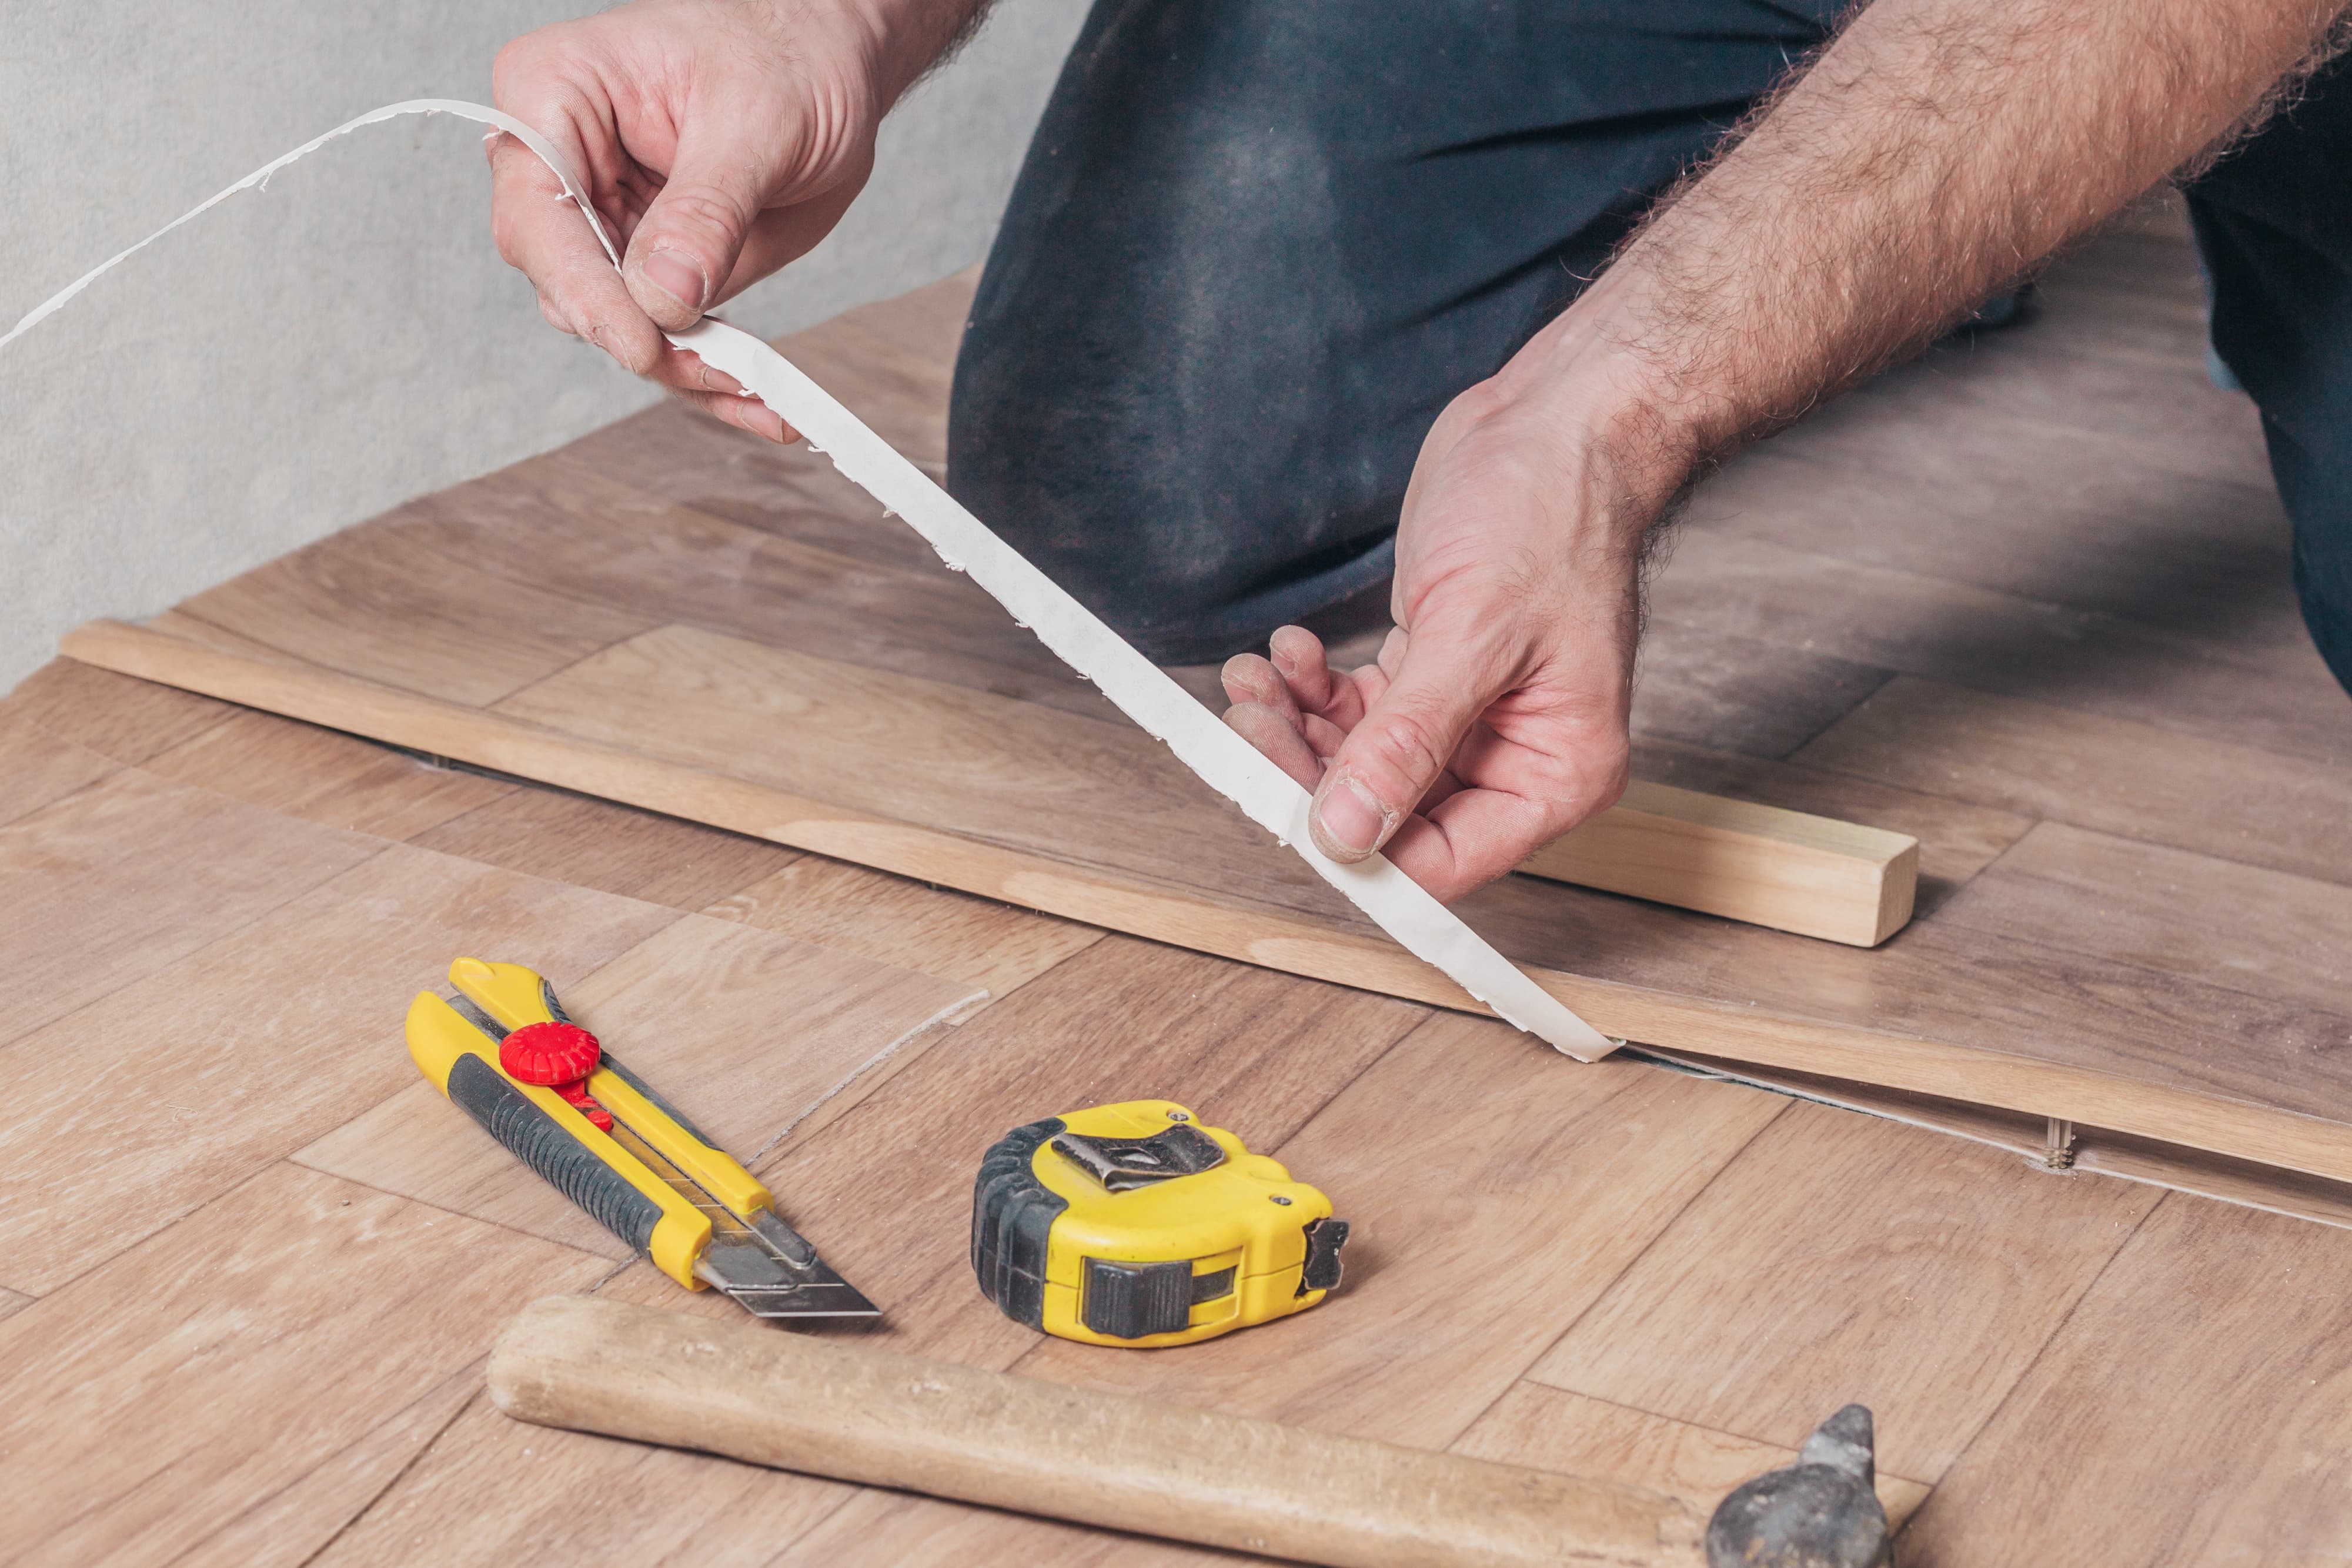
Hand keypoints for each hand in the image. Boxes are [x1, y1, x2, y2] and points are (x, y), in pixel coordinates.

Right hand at [487, 0, 923, 440]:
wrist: (828, 57)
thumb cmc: (786, 54)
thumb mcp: (758, 122)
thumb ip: (705, 209)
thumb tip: (661, 294)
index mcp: (554, 94)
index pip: (536, 210)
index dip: (584, 289)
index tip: (640, 343)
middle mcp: (559, 161)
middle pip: (564, 281)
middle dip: (639, 338)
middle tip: (719, 374)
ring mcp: (600, 217)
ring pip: (611, 322)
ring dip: (680, 368)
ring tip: (755, 391)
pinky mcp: (646, 262)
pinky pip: (660, 332)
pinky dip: (707, 372)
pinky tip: (759, 403)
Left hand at [1221, 293, 1677, 901]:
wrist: (1556, 422)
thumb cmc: (1551, 511)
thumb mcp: (1473, 632)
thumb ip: (1408, 741)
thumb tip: (1349, 832)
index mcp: (1558, 773)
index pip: (1444, 859)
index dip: (1358, 849)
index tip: (1280, 810)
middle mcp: (1516, 759)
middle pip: (1390, 815)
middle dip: (1309, 774)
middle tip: (1245, 726)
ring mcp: (1471, 720)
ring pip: (1359, 764)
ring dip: (1295, 728)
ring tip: (1251, 679)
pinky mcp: (1431, 676)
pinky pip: (1356, 713)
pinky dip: (1311, 689)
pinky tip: (1287, 652)